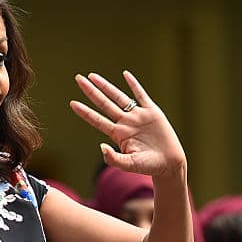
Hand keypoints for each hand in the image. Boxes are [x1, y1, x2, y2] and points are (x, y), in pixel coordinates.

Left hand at [70, 70, 187, 179]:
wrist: (169, 163)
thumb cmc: (148, 166)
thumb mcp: (128, 164)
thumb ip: (113, 158)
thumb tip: (101, 147)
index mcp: (118, 134)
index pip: (97, 120)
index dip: (85, 112)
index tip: (72, 103)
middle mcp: (125, 123)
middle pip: (104, 104)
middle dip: (91, 91)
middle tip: (77, 79)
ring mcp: (137, 116)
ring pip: (118, 97)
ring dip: (106, 86)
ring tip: (92, 76)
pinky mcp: (152, 112)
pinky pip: (141, 95)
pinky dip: (133, 84)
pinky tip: (125, 75)